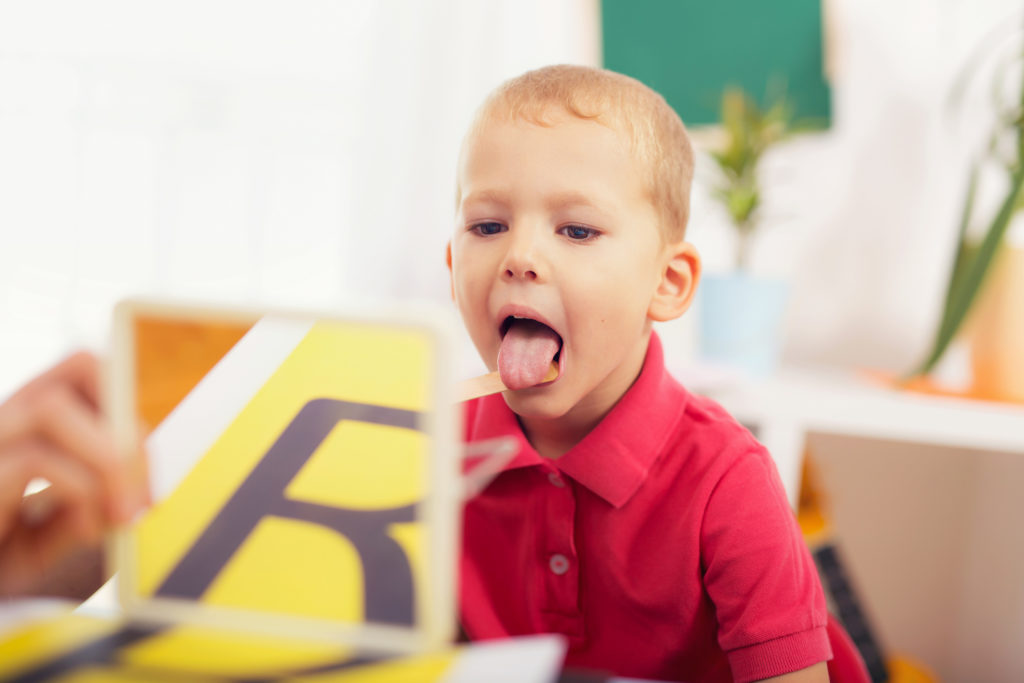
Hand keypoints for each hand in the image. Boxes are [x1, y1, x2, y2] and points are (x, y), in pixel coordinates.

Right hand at [0, 351, 147, 597]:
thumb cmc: (4, 564)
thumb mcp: (61, 531)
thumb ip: (97, 500)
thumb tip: (138, 490)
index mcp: (29, 421)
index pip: (90, 370)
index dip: (131, 413)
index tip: (149, 478)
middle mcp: (2, 420)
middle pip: (80, 364)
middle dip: (127, 429)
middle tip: (143, 496)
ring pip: (53, 406)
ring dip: (107, 460)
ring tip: (119, 514)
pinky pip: (35, 459)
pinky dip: (78, 491)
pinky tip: (82, 531)